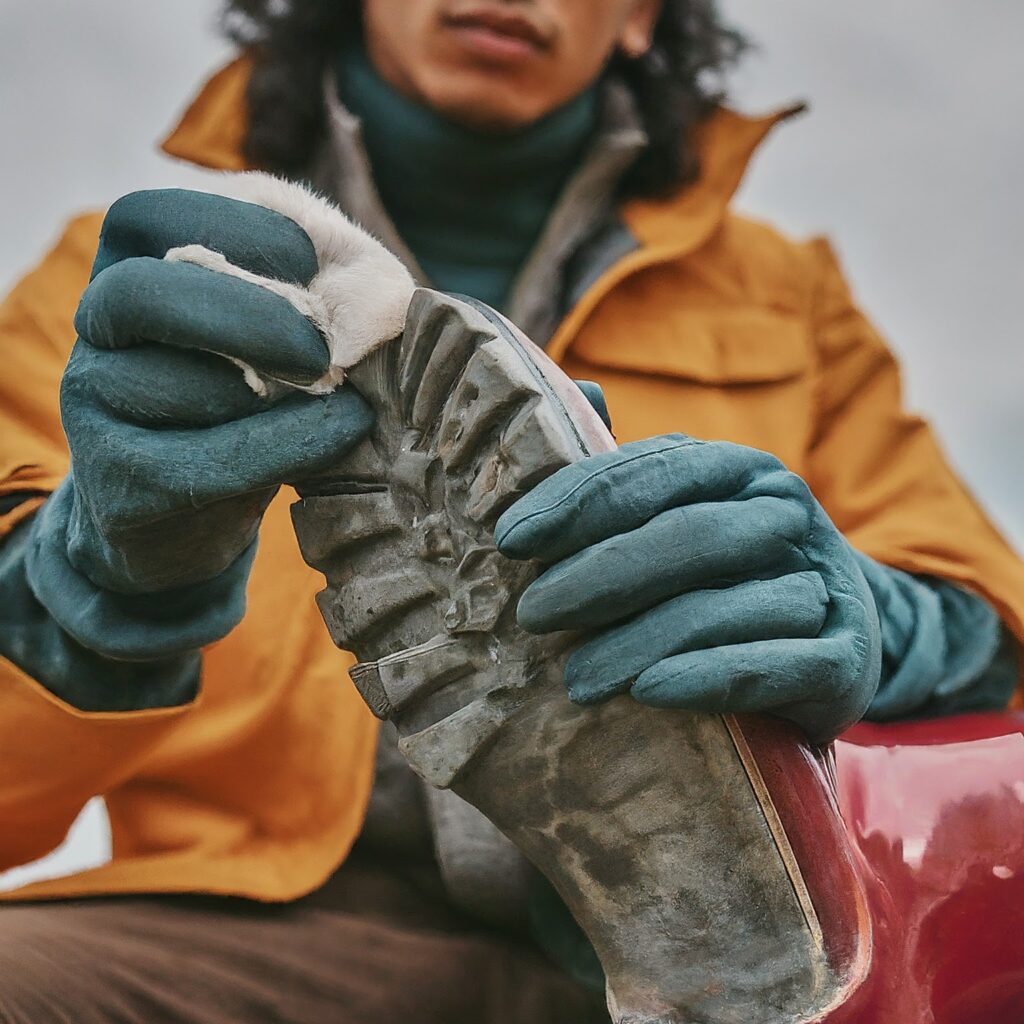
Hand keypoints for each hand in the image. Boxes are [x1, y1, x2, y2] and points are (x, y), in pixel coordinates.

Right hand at [29, 189, 372, 657]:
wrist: (189, 518)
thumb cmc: (248, 401)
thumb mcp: (271, 333)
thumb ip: (305, 290)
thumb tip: (370, 283)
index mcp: (125, 268)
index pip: (151, 217)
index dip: (237, 230)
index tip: (310, 265)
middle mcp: (93, 330)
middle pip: (142, 296)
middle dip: (249, 315)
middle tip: (321, 350)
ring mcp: (92, 409)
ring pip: (175, 385)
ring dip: (273, 393)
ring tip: (334, 396)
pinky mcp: (119, 486)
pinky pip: (204, 460)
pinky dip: (288, 444)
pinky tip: (343, 431)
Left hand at [495, 434, 881, 743]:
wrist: (833, 644)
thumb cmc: (725, 576)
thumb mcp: (679, 515)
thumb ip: (629, 472)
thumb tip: (582, 392)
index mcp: (738, 470)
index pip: (652, 471)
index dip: (577, 500)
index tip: (510, 539)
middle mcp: (785, 514)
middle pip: (686, 534)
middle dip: (600, 575)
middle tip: (531, 614)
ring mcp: (824, 585)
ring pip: (720, 605)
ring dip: (638, 641)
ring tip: (574, 679)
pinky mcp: (846, 661)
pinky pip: (772, 666)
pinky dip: (707, 677)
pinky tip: (649, 692)